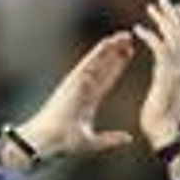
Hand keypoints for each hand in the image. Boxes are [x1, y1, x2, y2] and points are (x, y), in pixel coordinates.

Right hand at [15, 32, 135, 159]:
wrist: (50, 139)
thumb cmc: (64, 143)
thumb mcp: (93, 142)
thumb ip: (111, 139)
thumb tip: (129, 139)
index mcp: (88, 101)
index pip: (106, 81)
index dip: (117, 69)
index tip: (128, 58)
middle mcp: (84, 88)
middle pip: (104, 67)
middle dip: (117, 55)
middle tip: (129, 42)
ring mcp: (79, 82)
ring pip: (99, 60)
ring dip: (112, 48)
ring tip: (125, 36)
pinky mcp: (75, 78)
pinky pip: (90, 60)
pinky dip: (101, 50)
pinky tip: (112, 40)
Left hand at [134, 0, 179, 150]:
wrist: (165, 136)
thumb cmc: (161, 125)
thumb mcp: (164, 98)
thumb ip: (165, 85)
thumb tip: (164, 83)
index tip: (175, 9)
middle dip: (173, 15)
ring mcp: (176, 72)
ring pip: (173, 37)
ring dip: (163, 19)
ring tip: (152, 5)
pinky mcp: (166, 76)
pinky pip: (159, 49)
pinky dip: (149, 37)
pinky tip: (137, 29)